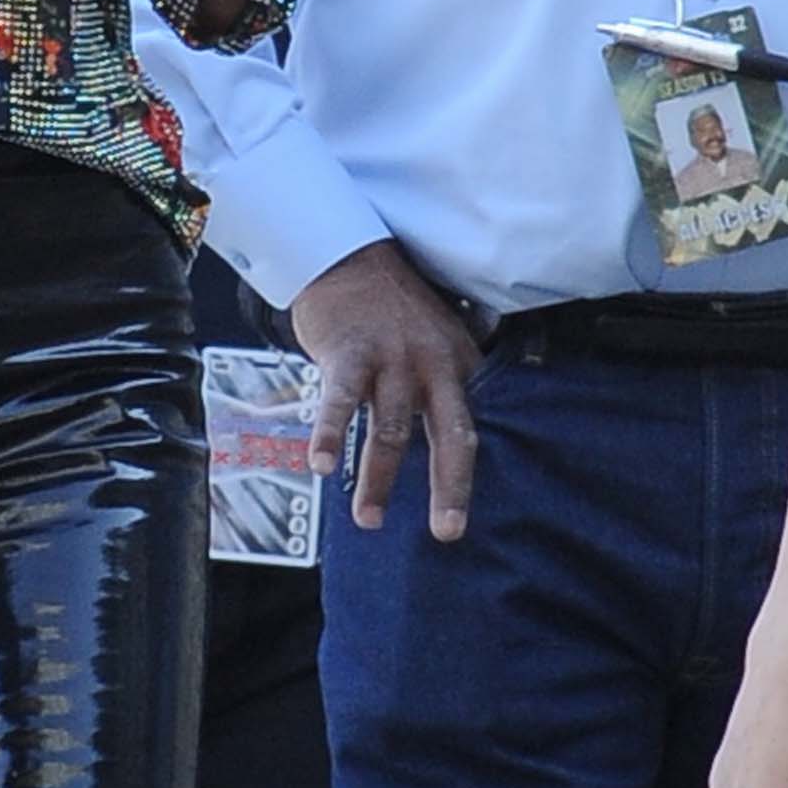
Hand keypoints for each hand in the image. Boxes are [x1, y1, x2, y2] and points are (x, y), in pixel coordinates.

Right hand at [290, 239, 484, 539]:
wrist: (348, 255)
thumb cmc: (389, 308)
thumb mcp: (434, 340)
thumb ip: (439, 387)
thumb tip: (444, 444)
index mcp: (457, 366)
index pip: (464, 430)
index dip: (461, 477)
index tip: (454, 519)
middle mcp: (432, 365)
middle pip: (447, 436)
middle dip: (449, 488)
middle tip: (446, 532)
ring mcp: (391, 359)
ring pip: (389, 430)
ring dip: (377, 480)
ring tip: (367, 520)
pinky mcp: (349, 354)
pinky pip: (341, 401)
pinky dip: (332, 434)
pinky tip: (323, 465)